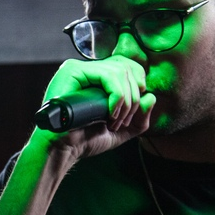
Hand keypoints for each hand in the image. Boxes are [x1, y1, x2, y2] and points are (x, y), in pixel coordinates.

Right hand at [36, 56, 154, 160]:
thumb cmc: (86, 140)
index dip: (138, 83)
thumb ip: (140, 117)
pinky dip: (117, 97)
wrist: (64, 150)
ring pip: (119, 72)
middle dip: (133, 97)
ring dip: (125, 101)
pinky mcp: (73, 71)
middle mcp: (87, 69)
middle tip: (123, 122)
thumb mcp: (121, 130)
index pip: (127, 65)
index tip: (133, 111)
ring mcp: (79, 68)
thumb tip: (150, 96)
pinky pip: (107, 76)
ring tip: (114, 122)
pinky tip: (110, 115)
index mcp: (97, 78)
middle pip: (126, 66)